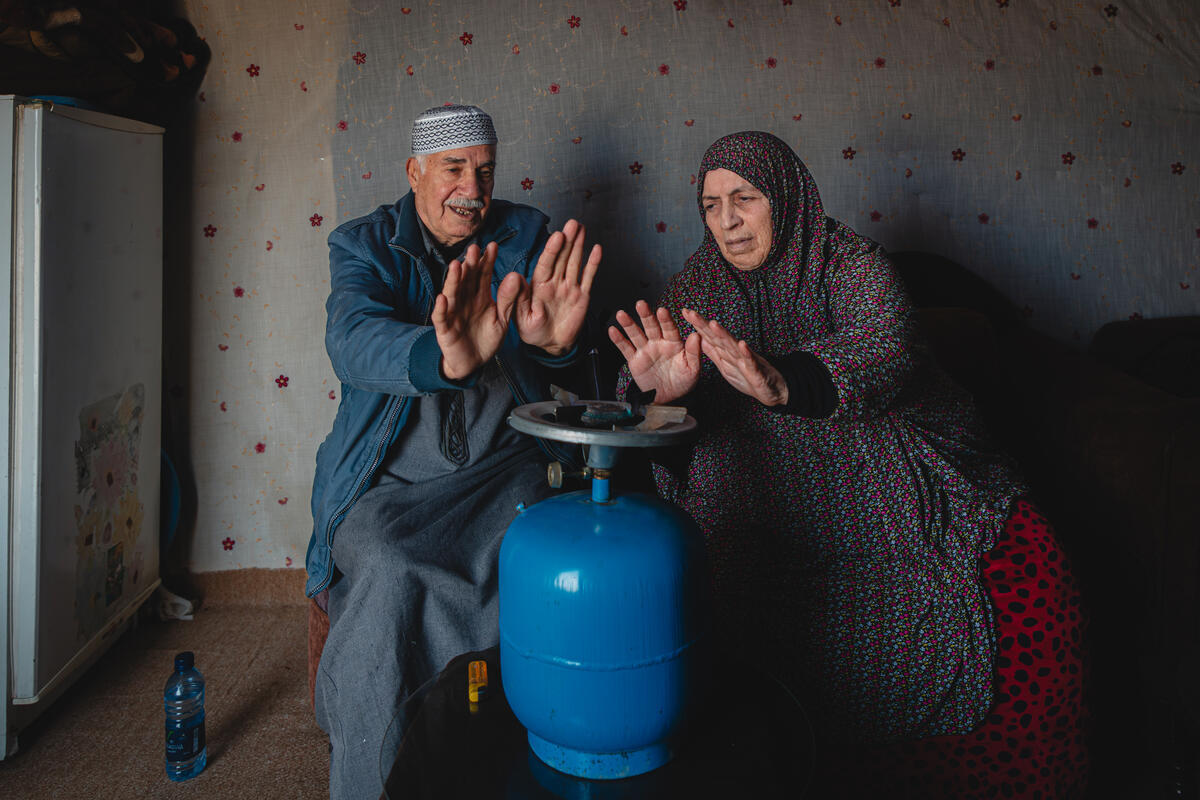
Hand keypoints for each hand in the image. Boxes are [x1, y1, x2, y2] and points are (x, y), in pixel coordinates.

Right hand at [432, 242, 523, 379]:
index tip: (493, 246)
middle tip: (474, 249)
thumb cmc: (486, 339)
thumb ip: (508, 300)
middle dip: (470, 265)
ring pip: (452, 294)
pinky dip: (441, 308)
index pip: (483, 275)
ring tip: (456, 266)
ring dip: (453, 280)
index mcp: (480, 297)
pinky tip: (443, 298)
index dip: (487, 261)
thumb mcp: (502, 320)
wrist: (474, 363)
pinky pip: (441, 317)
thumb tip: (516, 275)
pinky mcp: (445, 329)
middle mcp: (465, 301)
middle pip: (466, 280)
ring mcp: (453, 313)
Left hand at [515, 219, 600, 355]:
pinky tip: (596, 249)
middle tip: (572, 223)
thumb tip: (514, 277)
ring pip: (574, 262)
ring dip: (578, 245)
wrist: (550, 345)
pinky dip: (593, 264)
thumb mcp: (521, 318)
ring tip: (581, 228)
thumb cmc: (533, 332)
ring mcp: (569, 288)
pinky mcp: (582, 296)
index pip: (546, 264)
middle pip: (562, 258)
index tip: (557, 236)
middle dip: (567, 240)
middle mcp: (555, 283)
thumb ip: (518, 298)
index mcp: (538, 286)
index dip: (552, 250)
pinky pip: (588, 278)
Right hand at [608, 300, 701, 403]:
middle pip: (651, 326)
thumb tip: (696, 336)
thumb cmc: (682, 381)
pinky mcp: (634, 360)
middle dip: (646, 315)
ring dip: (628, 324)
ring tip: (621, 315)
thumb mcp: (693, 369)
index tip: (662, 311)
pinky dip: (618, 340)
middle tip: (641, 305)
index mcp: (674, 343)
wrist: (668, 397)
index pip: (669, 328)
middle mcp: (658, 343)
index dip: (665, 319)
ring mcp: (645, 350)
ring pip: (636, 334)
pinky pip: (625, 348)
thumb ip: (694, 353)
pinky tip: (613, 330)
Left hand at [680, 309, 788, 406]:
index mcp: (725, 351)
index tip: (685, 312)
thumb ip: (713, 351)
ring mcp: (745, 359)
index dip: (697, 324)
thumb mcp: (724, 364)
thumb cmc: (748, 376)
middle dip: (704, 324)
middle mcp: (734, 351)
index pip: (709, 335)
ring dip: (723, 334)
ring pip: (732, 345)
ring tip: (713, 324)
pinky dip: (746, 353)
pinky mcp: (755, 370)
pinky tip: (742, 344)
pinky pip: (750, 361)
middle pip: (717, 336)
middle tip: (691, 313)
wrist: (771, 389)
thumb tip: (699, 338)